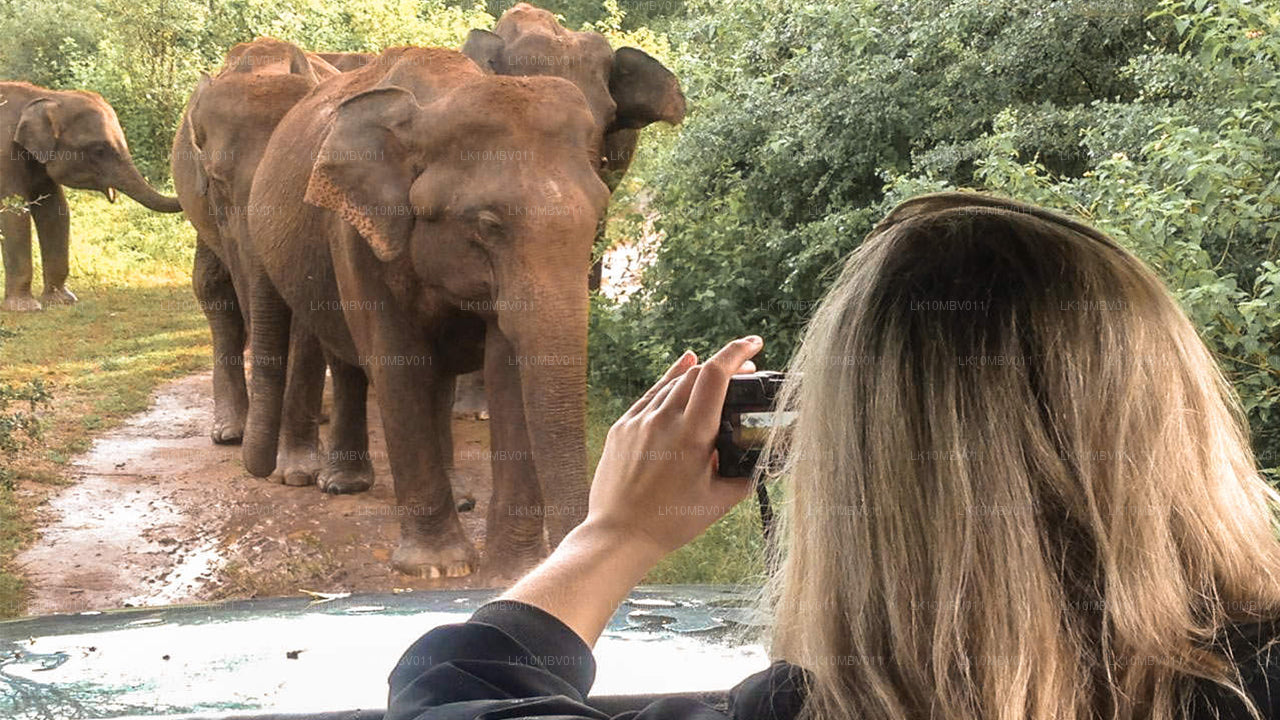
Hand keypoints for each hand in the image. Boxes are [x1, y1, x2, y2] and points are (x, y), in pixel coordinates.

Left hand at [583, 335, 764, 558]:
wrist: (619, 534)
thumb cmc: (671, 522)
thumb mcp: (719, 502)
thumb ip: (745, 476)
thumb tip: (764, 461)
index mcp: (692, 434)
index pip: (716, 375)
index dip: (737, 352)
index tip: (754, 344)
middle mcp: (663, 420)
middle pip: (697, 373)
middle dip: (724, 365)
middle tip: (744, 371)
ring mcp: (639, 421)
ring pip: (673, 382)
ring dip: (698, 375)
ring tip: (717, 377)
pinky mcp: (622, 428)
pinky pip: (650, 395)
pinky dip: (669, 381)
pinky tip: (682, 369)